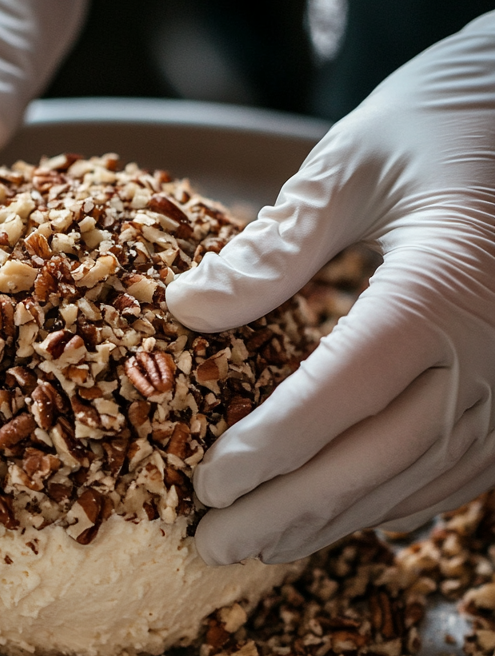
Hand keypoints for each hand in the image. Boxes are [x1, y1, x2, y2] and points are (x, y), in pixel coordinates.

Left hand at [166, 11, 494, 564]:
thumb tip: (188, 309)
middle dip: (292, 509)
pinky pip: (469, 464)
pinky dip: (402, 497)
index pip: (342, 393)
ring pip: (427, 474)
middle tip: (214, 545)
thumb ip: (276, 246)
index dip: (271, 449)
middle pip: (382, 456)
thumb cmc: (456, 110)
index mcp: (444, 283)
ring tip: (266, 542)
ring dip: (342, 517)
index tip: (207, 484)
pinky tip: (349, 512)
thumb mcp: (354, 160)